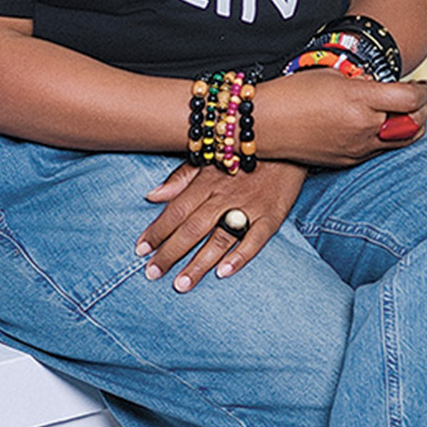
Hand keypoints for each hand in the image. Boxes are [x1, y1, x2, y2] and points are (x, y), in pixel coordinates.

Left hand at [136, 157, 307, 291]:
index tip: (140, 250)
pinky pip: (256, 239)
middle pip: (193, 227)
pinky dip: (240, 256)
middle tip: (152, 274)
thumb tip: (152, 196)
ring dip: (199, 263)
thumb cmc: (242, 152)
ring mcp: (250, 206)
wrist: (286, 142)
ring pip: (220, 238)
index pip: (177, 209)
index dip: (158, 230)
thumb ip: (181, 178)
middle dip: (171, 252)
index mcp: (208, 180)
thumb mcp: (210, 158)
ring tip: (181, 284)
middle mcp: (225, 194)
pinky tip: (224, 273)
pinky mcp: (272, 216)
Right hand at [258, 70, 426, 169]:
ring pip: (402, 141)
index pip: (412, 99)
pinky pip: (380, 151)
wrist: (263, 124)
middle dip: (423, 109)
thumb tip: (384, 88)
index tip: (422, 85)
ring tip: (404, 112)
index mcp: (360, 101)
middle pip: (415, 124)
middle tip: (420, 98)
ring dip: (409, 126)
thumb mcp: (332, 76)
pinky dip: (388, 138)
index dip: (424, 90)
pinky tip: (379, 125)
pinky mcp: (348, 161)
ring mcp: (357, 149)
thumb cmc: (292, 93)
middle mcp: (363, 128)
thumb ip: (364, 83)